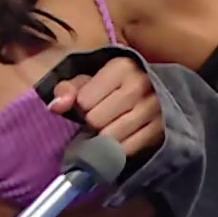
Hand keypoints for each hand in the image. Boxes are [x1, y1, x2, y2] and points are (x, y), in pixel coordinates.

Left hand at [47, 56, 163, 156]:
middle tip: (98, 119)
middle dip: (92, 123)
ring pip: (111, 137)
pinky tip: (118, 139)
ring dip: (103, 138)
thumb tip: (56, 107)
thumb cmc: (112, 86)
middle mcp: (141, 86)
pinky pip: (128, 149)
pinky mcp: (161, 130)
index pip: (84, 101)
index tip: (87, 105)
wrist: (153, 91)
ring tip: (106, 128)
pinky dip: (118, 149)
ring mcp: (154, 109)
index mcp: (121, 67)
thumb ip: (67, 89)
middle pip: (96, 120)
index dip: (81, 107)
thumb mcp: (88, 79)